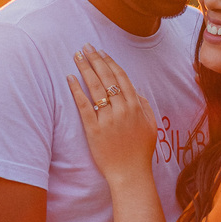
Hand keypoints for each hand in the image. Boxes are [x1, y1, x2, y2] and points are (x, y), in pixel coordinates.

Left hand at [67, 45, 156, 183]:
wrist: (130, 174)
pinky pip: (83, 106)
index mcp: (135, 106)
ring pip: (94, 88)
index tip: (102, 52)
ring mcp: (107, 119)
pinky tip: (70, 78)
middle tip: (86, 46)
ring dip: (85, 69)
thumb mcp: (150, 125)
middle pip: (106, 78)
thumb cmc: (140, 152)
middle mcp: (121, 109)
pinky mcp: (94, 130)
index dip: (110, 63)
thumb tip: (134, 89)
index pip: (121, 78)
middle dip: (96, 59)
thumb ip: (144, 105)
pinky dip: (76, 90)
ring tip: (77, 56)